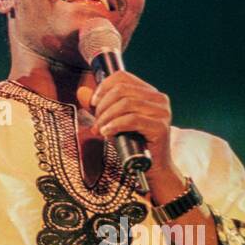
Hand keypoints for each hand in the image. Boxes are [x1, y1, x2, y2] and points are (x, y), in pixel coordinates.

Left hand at [87, 70, 179, 184]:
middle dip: (103, 105)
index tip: (94, 103)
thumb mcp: (113, 120)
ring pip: (126, 103)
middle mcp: (158, 98)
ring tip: (99, 130)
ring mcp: (162, 112)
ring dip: (106, 117)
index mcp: (149, 92)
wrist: (152, 167)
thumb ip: (99, 106)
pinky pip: (131, 119)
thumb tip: (82, 91)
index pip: (122, 76)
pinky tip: (107, 133)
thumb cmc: (133, 142)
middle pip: (122, 89)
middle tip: (96, 122)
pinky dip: (114, 125)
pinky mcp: (160, 126)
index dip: (103, 87)